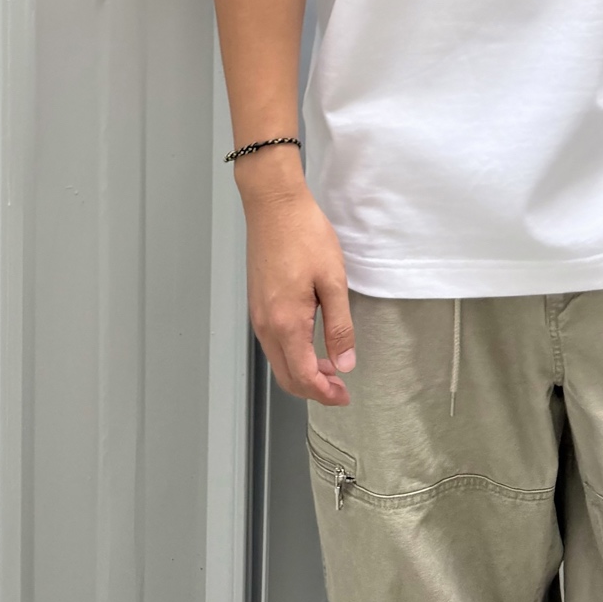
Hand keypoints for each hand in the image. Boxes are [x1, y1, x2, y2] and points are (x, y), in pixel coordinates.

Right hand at [240, 169, 355, 404]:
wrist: (274, 205)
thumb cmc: (304, 235)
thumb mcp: (332, 280)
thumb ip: (339, 326)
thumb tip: (345, 363)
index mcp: (286, 323)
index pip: (303, 376)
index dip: (325, 393)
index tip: (345, 396)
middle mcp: (266, 325)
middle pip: (286, 376)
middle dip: (314, 389)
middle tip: (341, 388)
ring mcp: (258, 314)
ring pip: (278, 361)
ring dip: (303, 371)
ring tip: (332, 366)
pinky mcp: (257, 303)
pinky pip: (273, 343)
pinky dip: (292, 354)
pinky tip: (312, 343)